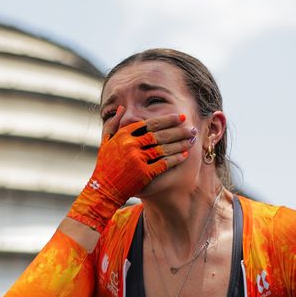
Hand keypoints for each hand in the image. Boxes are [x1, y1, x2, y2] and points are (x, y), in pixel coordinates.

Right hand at [66, 108, 194, 230]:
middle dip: (178, 130)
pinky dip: (175, 158)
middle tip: (191, 128)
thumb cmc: (105, 165)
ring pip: (164, 148)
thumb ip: (114, 123)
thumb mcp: (105, 141)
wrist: (103, 189)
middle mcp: (130, 145)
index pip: (150, 124)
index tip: (180, 117)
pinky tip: (185, 154)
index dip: (167, 120)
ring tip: (192, 139)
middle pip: (160, 134)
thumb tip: (122, 107)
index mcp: (124, 135)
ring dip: (180, 143)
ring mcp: (137, 159)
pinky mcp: (143, 173)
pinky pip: (164, 163)